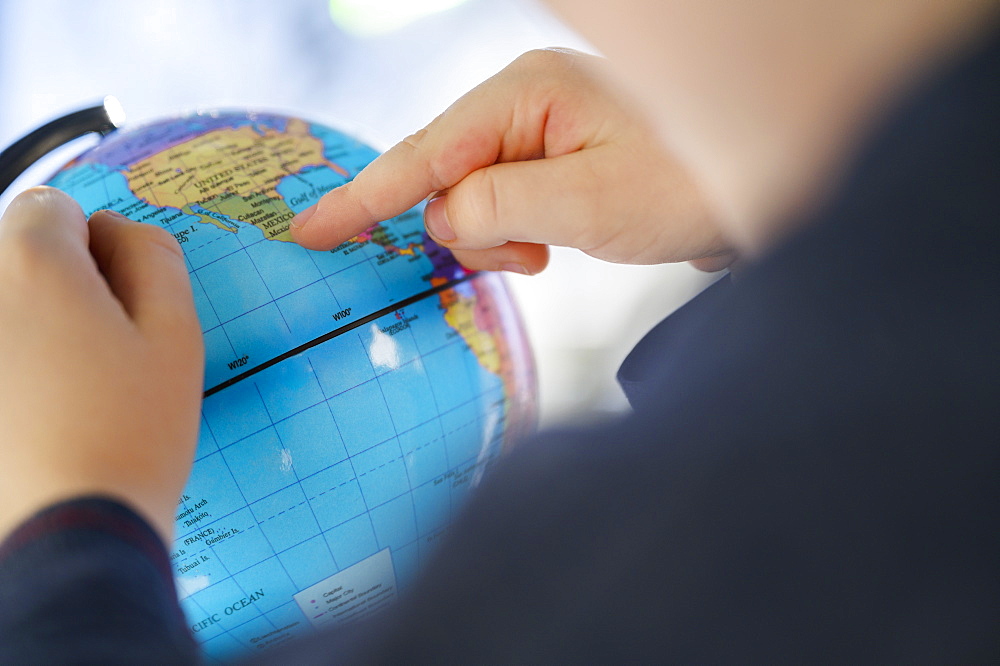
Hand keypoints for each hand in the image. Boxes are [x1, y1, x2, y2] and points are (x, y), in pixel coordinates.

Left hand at [0, 188, 202, 543]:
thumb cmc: (133, 430)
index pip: (54, 205)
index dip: (97, 246)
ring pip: (3, 307)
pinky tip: (31, 417)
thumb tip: (119, 229)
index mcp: (30, 262)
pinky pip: (1, 352)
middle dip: (58, 285)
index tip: (119, 303)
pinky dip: (14, 368)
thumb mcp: (176, 334)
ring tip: (64, 394)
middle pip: (15, 254)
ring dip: (29, 327)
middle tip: (100, 356)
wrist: (69, 530)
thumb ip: (155, 256)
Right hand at [291, 48, 733, 272]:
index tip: (310, 230)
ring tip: (553, 248)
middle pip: (445, 179)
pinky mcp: (555, 163)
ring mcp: (541, 133)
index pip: (424, 153)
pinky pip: (504, 207)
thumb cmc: (689, 184)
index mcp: (527, 96)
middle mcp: (526, 105)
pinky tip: (553, 243)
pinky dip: (516, 236)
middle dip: (470, 229)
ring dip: (500, 238)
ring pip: (473, 201)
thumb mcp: (589, 203)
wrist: (763, 183)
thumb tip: (442, 216)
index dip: (363, 197)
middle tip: (531, 255)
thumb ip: (499, 207)